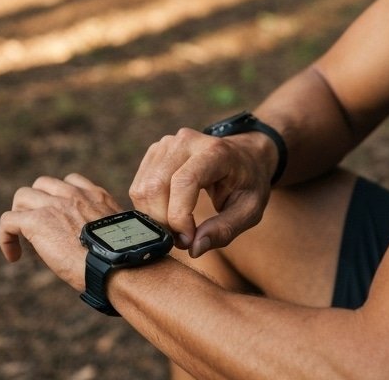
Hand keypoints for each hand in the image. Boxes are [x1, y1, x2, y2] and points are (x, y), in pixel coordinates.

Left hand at [0, 173, 122, 290]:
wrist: (117, 266)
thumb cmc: (124, 260)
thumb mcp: (122, 236)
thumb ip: (108, 232)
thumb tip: (102, 249)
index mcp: (97, 196)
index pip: (70, 182)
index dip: (59, 200)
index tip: (60, 222)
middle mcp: (74, 194)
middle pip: (42, 184)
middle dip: (37, 205)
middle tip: (40, 232)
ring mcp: (54, 204)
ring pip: (22, 197)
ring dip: (21, 216)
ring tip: (25, 242)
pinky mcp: (37, 221)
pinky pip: (8, 220)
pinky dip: (6, 237)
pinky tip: (13, 256)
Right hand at [129, 128, 272, 257]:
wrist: (245, 155)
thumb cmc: (249, 183)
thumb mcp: (250, 210)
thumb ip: (224, 229)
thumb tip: (194, 248)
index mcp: (215, 152)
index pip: (183, 182)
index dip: (179, 217)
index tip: (188, 239)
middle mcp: (187, 141)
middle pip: (156, 187)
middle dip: (164, 222)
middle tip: (182, 240)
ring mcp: (167, 144)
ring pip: (142, 189)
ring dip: (154, 218)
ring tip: (176, 229)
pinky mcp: (155, 152)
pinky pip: (138, 187)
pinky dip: (148, 209)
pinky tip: (168, 215)